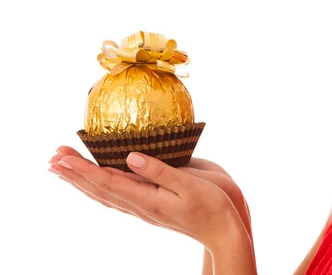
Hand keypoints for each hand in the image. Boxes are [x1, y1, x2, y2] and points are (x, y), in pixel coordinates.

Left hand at [48, 146, 251, 251]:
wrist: (223, 230)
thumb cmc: (212, 205)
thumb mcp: (189, 184)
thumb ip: (160, 170)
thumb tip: (130, 157)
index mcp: (148, 200)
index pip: (107, 182)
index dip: (82, 170)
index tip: (61, 158)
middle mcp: (141, 206)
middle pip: (99, 189)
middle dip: (74, 174)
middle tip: (52, 158)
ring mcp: (145, 209)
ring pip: (105, 195)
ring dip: (82, 182)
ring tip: (63, 170)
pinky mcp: (151, 207)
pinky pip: (117, 197)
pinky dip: (99, 188)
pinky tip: (96, 183)